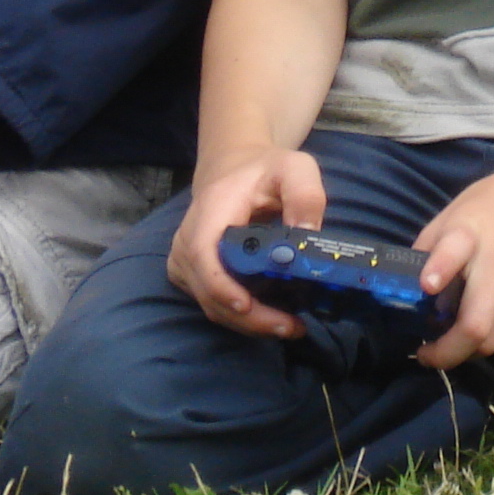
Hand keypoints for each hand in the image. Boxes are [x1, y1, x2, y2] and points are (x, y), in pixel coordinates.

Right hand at [167, 146, 328, 337]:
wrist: (233, 170)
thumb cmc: (264, 170)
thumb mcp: (294, 168)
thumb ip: (305, 195)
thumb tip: (307, 235)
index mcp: (210, 212)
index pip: (203, 254)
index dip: (221, 285)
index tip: (247, 305)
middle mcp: (188, 240)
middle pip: (209, 291)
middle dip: (250, 317)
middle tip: (292, 326)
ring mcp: (186, 261)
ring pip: (211, 305)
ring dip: (249, 323)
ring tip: (290, 326)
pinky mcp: (192, 276)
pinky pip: (214, 305)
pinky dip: (242, 318)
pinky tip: (272, 317)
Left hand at [413, 141, 493, 369]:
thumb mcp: (456, 211)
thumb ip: (430, 246)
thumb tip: (406, 286)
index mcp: (470, 232)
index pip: (453, 251)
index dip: (439, 270)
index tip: (427, 286)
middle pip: (475, 326)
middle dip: (446, 352)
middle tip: (429, 354)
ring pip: (493, 344)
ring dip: (469, 350)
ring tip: (457, 340)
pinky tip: (488, 330)